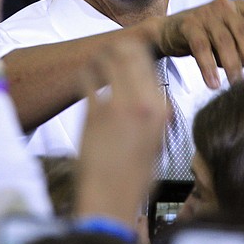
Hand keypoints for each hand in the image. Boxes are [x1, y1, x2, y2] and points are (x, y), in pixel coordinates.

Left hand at [76, 39, 167, 227]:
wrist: (110, 197)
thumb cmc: (134, 176)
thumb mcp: (156, 143)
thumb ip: (156, 118)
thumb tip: (159, 105)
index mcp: (160, 110)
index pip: (150, 66)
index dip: (140, 53)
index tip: (133, 50)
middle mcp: (141, 103)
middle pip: (132, 55)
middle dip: (122, 48)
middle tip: (114, 47)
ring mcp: (117, 106)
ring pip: (110, 61)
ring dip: (103, 55)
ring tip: (99, 56)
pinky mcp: (93, 113)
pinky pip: (87, 80)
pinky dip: (85, 72)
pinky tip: (84, 73)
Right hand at [153, 0, 243, 87]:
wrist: (169, 33)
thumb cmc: (210, 39)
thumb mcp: (236, 47)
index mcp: (239, 8)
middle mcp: (224, 6)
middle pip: (242, 32)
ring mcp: (205, 14)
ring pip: (223, 41)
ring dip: (231, 66)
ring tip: (236, 86)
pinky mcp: (188, 24)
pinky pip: (200, 46)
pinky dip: (207, 67)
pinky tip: (213, 84)